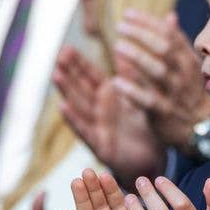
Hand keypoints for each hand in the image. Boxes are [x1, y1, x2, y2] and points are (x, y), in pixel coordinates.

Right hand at [55, 46, 164, 186]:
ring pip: (79, 105)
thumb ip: (134, 77)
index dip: (79, 63)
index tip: (67, 48)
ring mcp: (97, 126)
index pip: (91, 76)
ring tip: (56, 75)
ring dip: (67, 91)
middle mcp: (99, 110)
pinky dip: (74, 119)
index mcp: (109, 97)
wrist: (153, 160)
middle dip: (69, 72)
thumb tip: (130, 50)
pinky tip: (63, 107)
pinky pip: (85, 130)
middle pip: (81, 88)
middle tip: (58, 56)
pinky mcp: (99, 145)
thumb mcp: (140, 99)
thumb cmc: (145, 129)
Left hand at [113, 11, 209, 150]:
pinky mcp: (164, 114)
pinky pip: (149, 101)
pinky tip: (117, 82)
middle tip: (121, 26)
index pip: (170, 36)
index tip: (129, 13)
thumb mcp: (191, 67)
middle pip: (164, 50)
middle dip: (142, 35)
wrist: (206, 131)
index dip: (149, 23)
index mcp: (189, 62)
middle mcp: (183, 76)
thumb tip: (169, 17)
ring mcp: (175, 95)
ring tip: (118, 47)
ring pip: (157, 72)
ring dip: (138, 58)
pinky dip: (133, 91)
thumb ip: (178, 43)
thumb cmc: (194, 95)